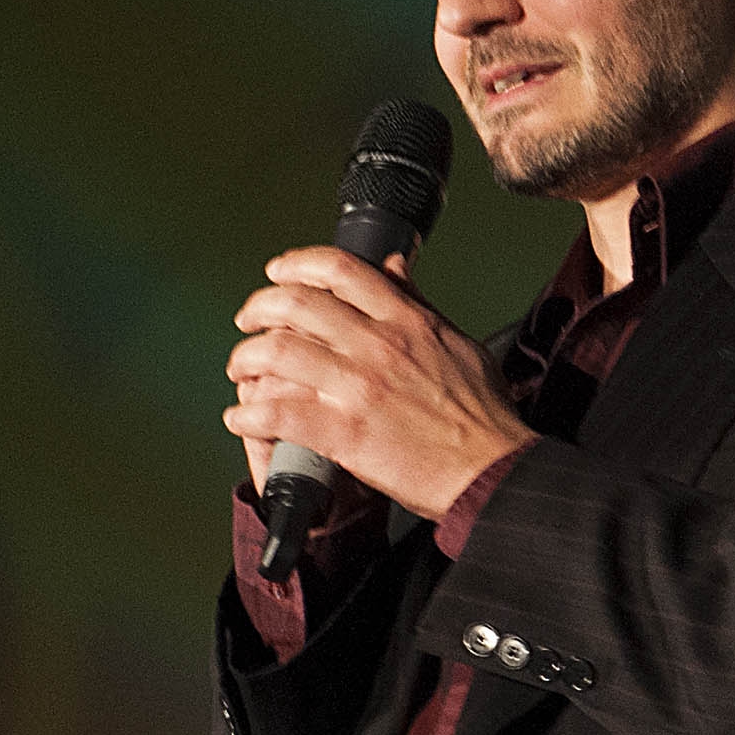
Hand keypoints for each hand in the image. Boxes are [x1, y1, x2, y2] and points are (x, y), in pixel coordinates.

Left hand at [223, 248, 536, 518]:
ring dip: (246, 360)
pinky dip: (250, 415)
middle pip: (296, 304)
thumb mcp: (457, 342)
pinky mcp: (347, 432)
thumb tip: (394, 267)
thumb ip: (418, 303)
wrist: (493, 470)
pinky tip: (242, 419)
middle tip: (248, 322)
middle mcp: (379, 345)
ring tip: (242, 372)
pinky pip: (280, 412)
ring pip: (279, 353)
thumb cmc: (483, 415)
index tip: (279, 273)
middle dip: (259, 308)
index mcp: (406, 320)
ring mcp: (360, 388)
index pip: (340, 269)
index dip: (297, 264)